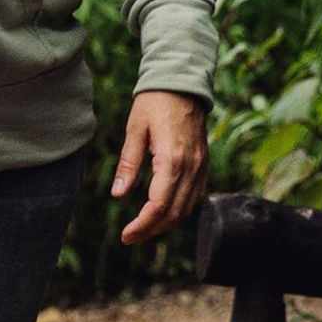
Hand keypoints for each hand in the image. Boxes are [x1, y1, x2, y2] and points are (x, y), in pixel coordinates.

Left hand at [112, 89, 208, 245]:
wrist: (183, 84)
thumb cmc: (155, 104)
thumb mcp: (135, 130)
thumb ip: (128, 164)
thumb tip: (118, 195)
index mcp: (173, 160)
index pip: (159, 205)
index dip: (143, 225)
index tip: (126, 235)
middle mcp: (192, 167)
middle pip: (175, 213)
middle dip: (152, 230)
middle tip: (130, 237)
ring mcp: (201, 167)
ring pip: (188, 208)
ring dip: (166, 224)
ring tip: (143, 229)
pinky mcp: (204, 165)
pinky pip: (196, 196)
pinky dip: (180, 210)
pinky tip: (164, 213)